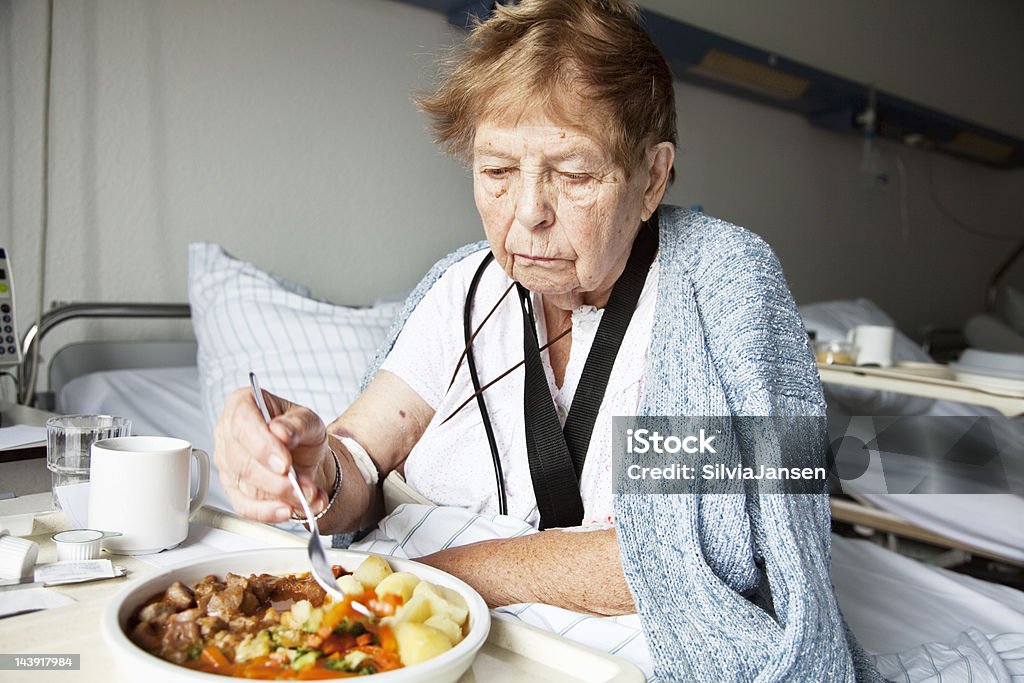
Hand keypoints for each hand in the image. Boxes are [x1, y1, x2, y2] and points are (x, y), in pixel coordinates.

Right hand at [214, 387, 331, 522]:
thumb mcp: (309, 420)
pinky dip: (266, 512)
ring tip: (306, 495)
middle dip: (275, 478)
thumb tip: (281, 432)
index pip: (243, 424)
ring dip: (278, 495)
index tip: (284, 464)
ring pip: (244, 484)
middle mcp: (228, 433)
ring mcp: (227, 462)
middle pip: (241, 460)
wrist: (304, 456)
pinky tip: (286, 510)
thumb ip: (297, 424)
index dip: (262, 447)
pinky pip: (243, 506)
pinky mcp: (233, 488)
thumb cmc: (299, 432)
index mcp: (242, 405)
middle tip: (302, 486)